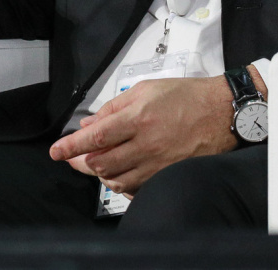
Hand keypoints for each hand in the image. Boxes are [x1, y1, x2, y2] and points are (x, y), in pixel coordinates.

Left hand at [48, 75, 237, 196]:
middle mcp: (146, 143)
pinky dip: (121, 183)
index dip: (72, 146)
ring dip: (101, 173)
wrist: (221, 112)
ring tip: (98, 163)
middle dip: (81, 161)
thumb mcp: (148, 89)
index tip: (56, 151)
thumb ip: (115, 106)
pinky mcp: (167, 175)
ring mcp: (158, 163)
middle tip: (72, 157)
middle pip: (102, 163)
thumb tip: (90, 123)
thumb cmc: (187, 96)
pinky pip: (135, 188)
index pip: (96, 137)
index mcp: (139, 117)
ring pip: (116, 179)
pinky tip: (119, 174)